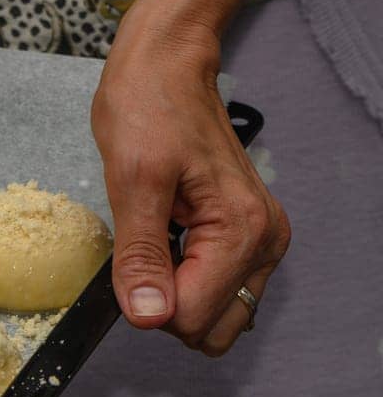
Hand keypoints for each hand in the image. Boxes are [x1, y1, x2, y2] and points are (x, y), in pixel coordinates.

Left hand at [90, 0, 289, 356]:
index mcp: (242, 231)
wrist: (166, 69)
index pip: (194, 318)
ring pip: (217, 313)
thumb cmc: (147, 111)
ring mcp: (262, 239)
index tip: (132, 260)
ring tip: (158, 236)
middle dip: (168, 305)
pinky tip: (172, 236)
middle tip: (143, 251)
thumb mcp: (131, 183)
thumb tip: (147, 317)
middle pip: (212, 327)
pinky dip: (189, 276)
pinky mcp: (249, 234)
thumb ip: (141, 256)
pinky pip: (219, 286)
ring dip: (178, 291)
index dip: (149, 304)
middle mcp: (265, 242)